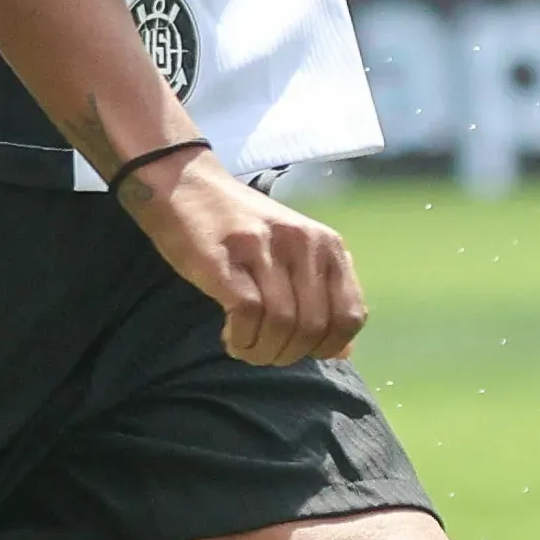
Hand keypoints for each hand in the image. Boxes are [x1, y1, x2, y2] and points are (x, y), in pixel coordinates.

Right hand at [121, 150, 367, 365]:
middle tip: (265, 352)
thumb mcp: (295, 253)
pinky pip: (247, 312)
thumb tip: (344, 352)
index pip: (351, 316)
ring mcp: (263, 248)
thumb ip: (322, 296)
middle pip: (313, 326)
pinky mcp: (224, 258)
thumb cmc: (243, 226)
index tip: (299, 349)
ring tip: (246, 347)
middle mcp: (303, 243)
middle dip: (288, 354)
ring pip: (281, 323)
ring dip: (262, 351)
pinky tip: (229, 335)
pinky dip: (241, 337)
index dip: (328, 347)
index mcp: (328, 244)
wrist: (188, 185)